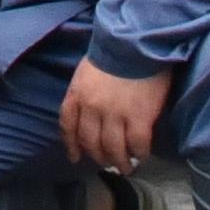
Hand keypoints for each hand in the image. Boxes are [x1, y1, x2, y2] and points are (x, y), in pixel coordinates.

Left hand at [58, 59, 172, 172]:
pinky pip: (137, 145)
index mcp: (77, 95)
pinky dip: (139, 153)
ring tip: (126, 167)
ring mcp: (115, 115)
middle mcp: (92, 109)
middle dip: (98, 157)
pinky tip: (141, 154)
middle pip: (91, 143)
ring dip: (120, 162)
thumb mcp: (87, 72)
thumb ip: (85, 93)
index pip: (68, 127)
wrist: (136, 42)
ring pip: (113, 149)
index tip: (75, 157)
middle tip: (108, 162)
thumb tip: (90, 114)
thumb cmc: (113, 52)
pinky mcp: (139, 118)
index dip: (71, 145)